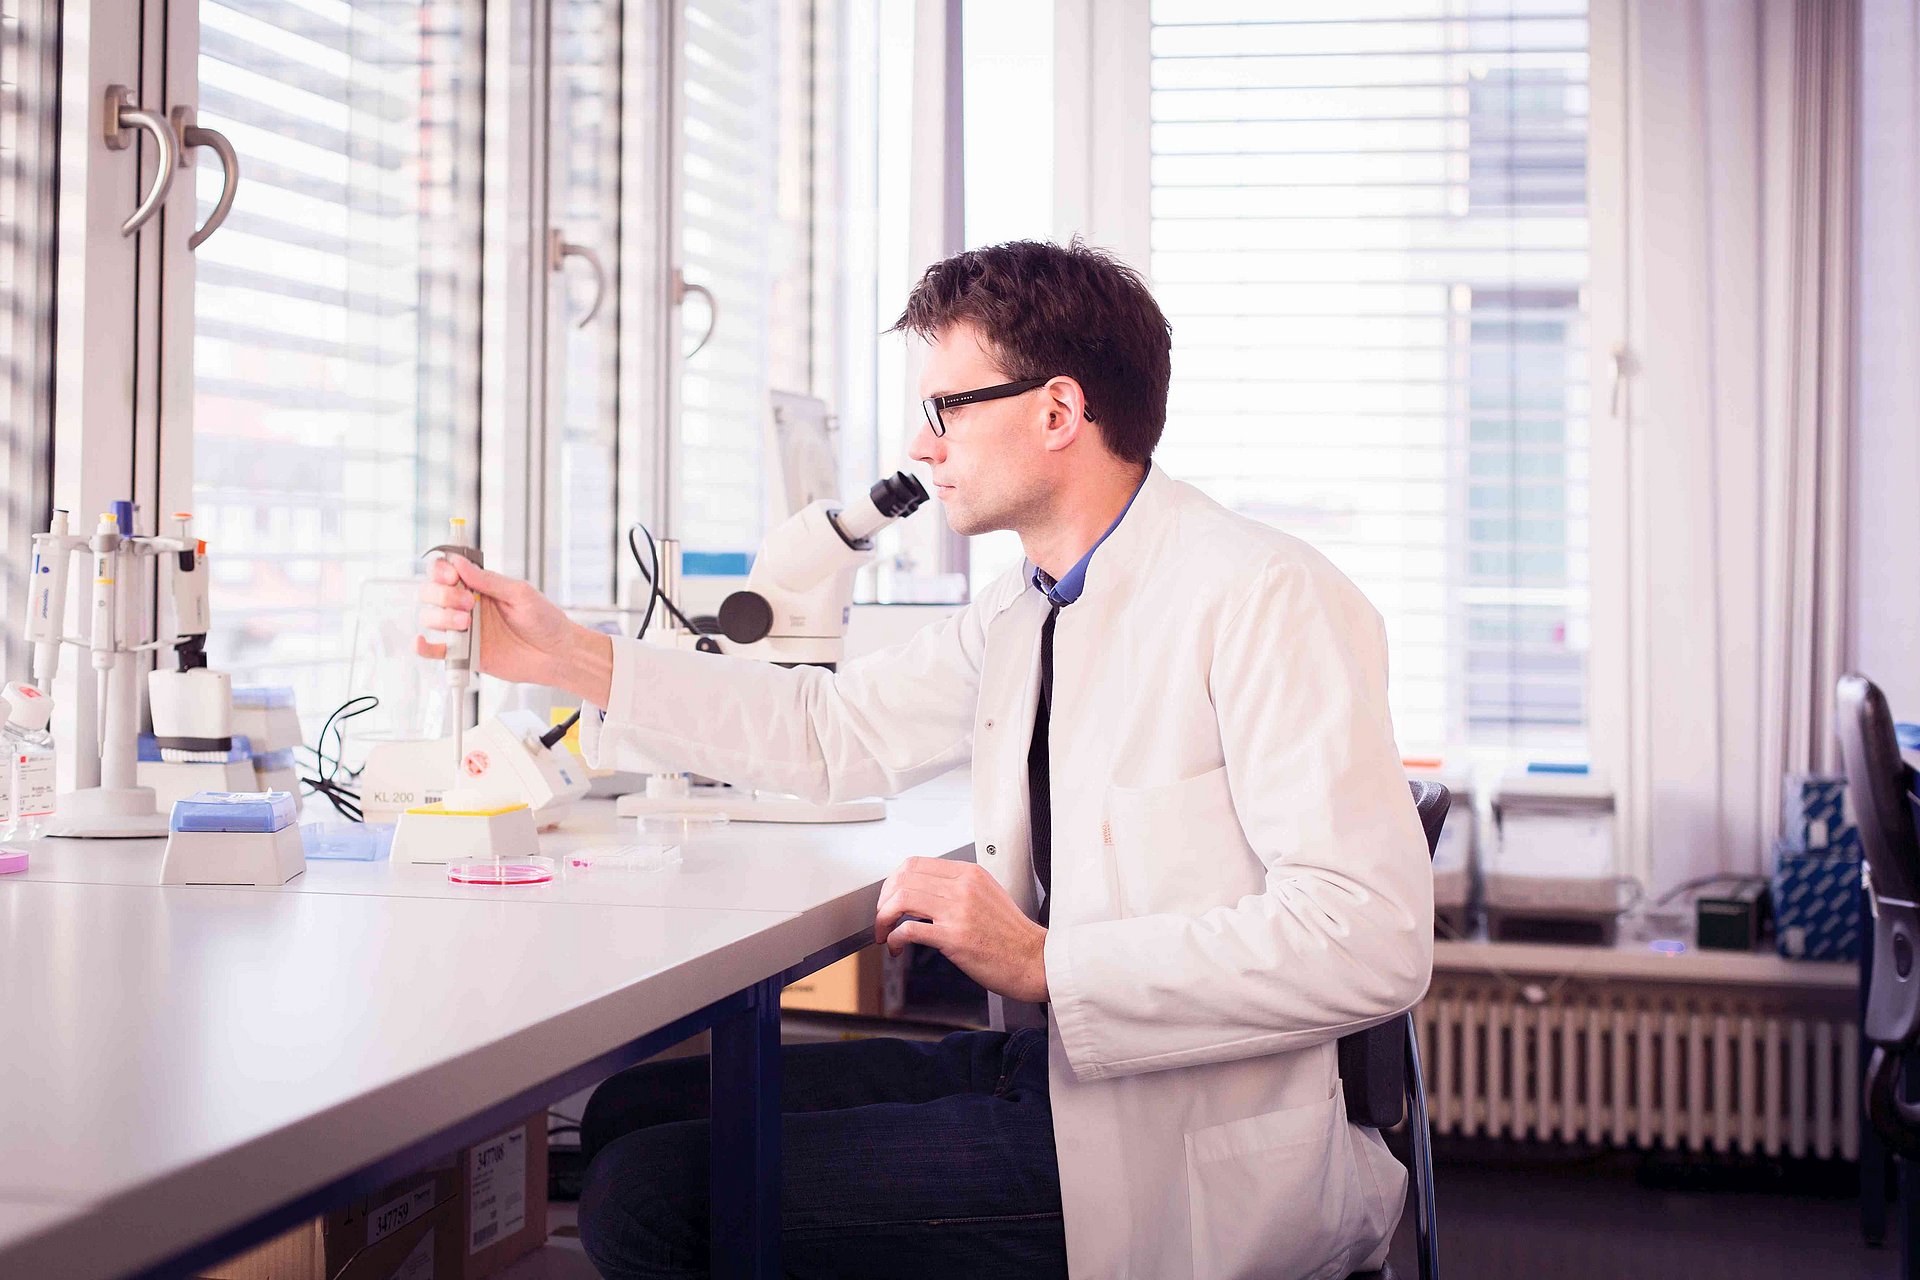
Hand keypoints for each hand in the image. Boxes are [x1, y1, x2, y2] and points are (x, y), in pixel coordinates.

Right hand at [415, 555, 611, 703]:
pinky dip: (423, 647)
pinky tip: (423, 642)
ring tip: (466, 622)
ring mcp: (463, 629)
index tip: (452, 577)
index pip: (446, 571)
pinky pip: (435, 651)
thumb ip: (489, 580)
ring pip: (430, 617)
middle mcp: (466, 606)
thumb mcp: (520, 593)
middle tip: (468, 603)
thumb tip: (460, 563)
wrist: (556, 654)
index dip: (441, 571)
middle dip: (443, 595)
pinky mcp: (464, 653)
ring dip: (440, 617)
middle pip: (431, 593)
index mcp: (479, 586)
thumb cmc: (544, 621)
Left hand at [874, 858, 1048, 1003]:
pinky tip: (896, 946)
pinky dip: (894, 937)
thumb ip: (961, 888)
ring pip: (902, 899)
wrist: (1035, 961)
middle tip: (882, 916)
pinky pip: (909, 929)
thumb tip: (928, 892)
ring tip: (884, 931)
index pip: (916, 863)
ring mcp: (958, 911)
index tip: (889, 897)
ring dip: (884, 917)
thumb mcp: (989, 895)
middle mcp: (963, 888)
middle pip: (904, 878)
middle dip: (884, 899)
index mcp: (970, 874)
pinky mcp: (954, 938)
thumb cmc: (1013, 936)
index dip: (894, 881)